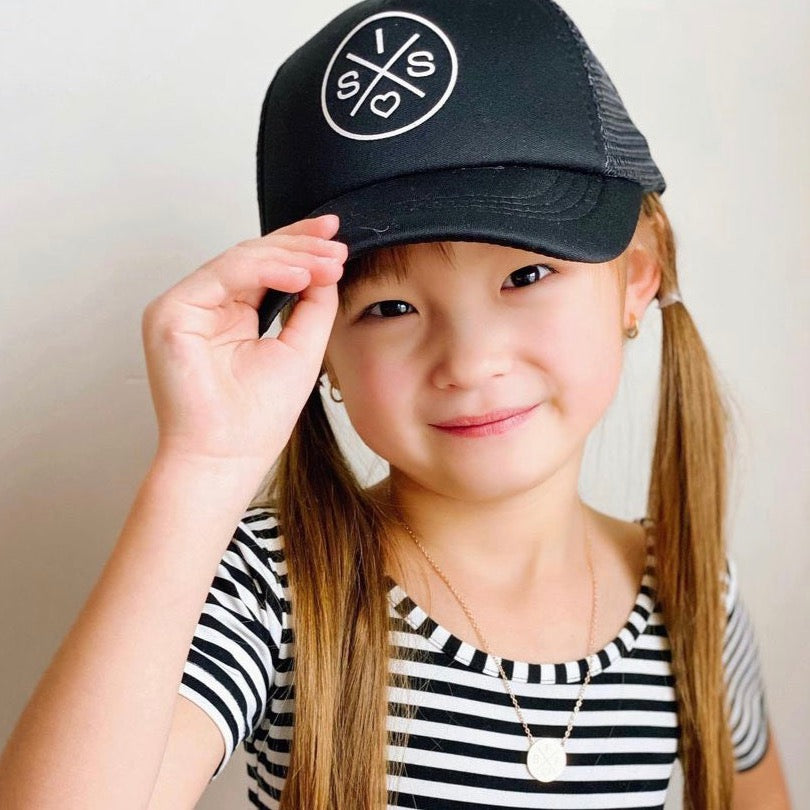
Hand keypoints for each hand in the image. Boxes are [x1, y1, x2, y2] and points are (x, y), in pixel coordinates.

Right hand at [141, 213, 345, 472]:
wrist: (226, 458)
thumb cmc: (256, 420)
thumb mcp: (301, 349)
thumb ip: (313, 306)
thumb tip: (328, 268)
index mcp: (231, 315)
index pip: (267, 268)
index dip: (301, 248)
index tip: (336, 239)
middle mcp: (206, 307)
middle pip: (253, 256)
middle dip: (300, 244)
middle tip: (337, 241)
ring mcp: (184, 307)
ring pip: (241, 259)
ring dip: (291, 255)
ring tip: (329, 261)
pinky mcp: (171, 312)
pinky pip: (224, 274)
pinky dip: (266, 270)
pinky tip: (301, 274)